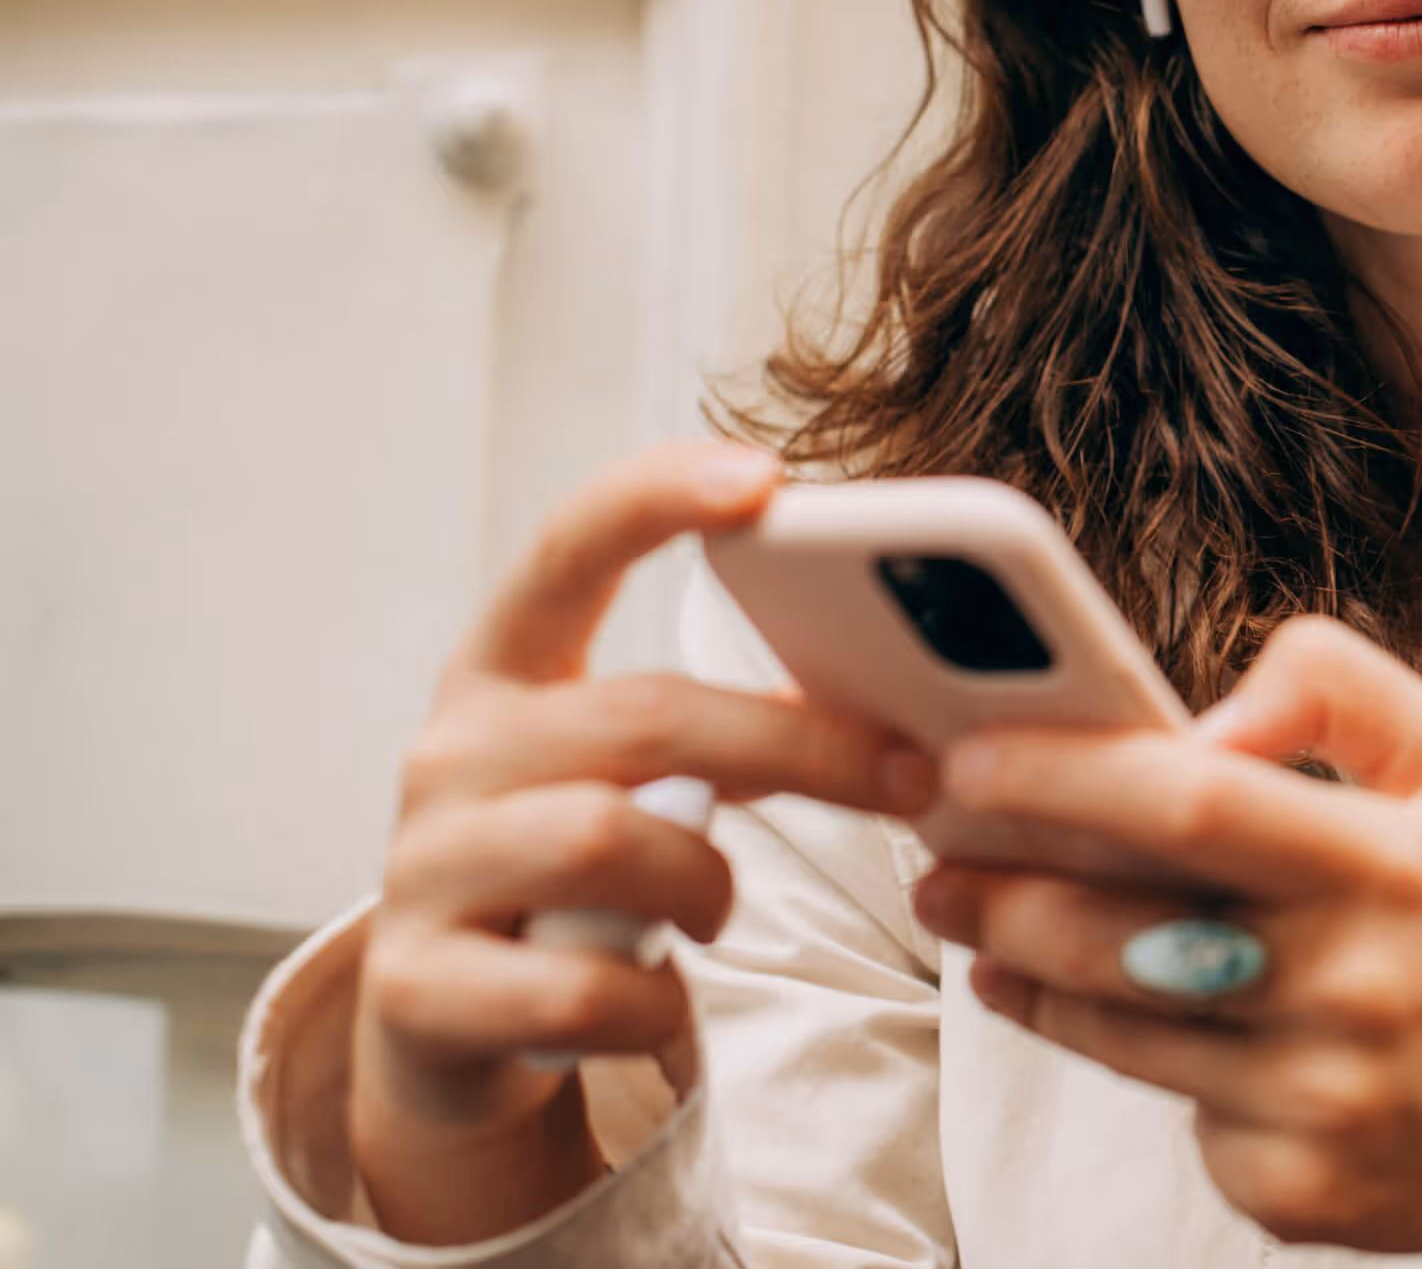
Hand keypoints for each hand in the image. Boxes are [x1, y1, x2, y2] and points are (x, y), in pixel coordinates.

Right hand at [349, 441, 940, 1244]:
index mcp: (502, 678)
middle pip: (644, 717)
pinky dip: (655, 1006)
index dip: (656, 500)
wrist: (445, 1038)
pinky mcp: (417, 988)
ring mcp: (420, 869)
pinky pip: (582, 989)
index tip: (764, 478)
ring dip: (706, 886)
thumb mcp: (627, 785)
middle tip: (909, 778)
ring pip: (610, 843)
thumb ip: (727, 734)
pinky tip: (653, 1004)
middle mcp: (447, 754)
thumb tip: (901, 711)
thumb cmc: (572, 889)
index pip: (566, 552)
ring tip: (712, 910)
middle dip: (796, 748)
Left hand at [911, 616, 1421, 1266]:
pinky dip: (1131, 1057)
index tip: (964, 756)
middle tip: (933, 845)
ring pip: (1113, 1029)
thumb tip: (1208, 711)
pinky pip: (1168, 1113)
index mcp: (1389, 865)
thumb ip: (1333, 682)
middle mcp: (1354, 988)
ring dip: (1020, 965)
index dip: (1061, 779)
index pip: (1194, 809)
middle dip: (995, 884)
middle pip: (1116, 933)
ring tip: (980, 915)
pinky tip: (1120, 1015)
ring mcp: (1320, 1102)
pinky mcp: (1294, 1190)